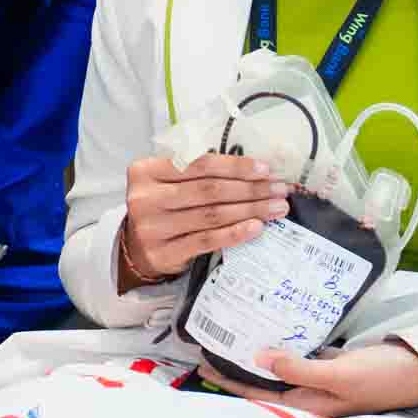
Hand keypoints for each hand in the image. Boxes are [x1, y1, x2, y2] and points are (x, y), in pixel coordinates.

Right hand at [118, 153, 291, 284]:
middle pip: (209, 190)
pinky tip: (256, 227)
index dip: (236, 166)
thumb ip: (197, 173)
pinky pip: (207, 240)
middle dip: (250, 189)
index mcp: (145, 171)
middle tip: (279, 190)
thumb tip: (255, 169)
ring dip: (250, 210)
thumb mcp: (168, 182)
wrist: (138, 249)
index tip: (266, 169)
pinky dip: (235, 233)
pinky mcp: (163, 253)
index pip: (199, 164)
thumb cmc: (163, 208)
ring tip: (276, 208)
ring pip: (211, 215)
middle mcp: (145, 198)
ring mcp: (152, 227)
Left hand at [198, 340, 417, 417]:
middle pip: (264, 384)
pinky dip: (282, 345)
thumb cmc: (382, 377)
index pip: (258, 396)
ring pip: (280, 369)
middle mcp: (311, 396)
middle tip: (209, 346)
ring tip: (232, 335)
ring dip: (257, 356)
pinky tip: (268, 329)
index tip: (202, 367)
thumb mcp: (339, 375)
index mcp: (310, 406)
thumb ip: (298, 368)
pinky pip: (299, 355)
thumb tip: (258, 359)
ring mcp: (322, 381)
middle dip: (237, 369)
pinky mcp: (333, 365)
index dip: (230, 382)